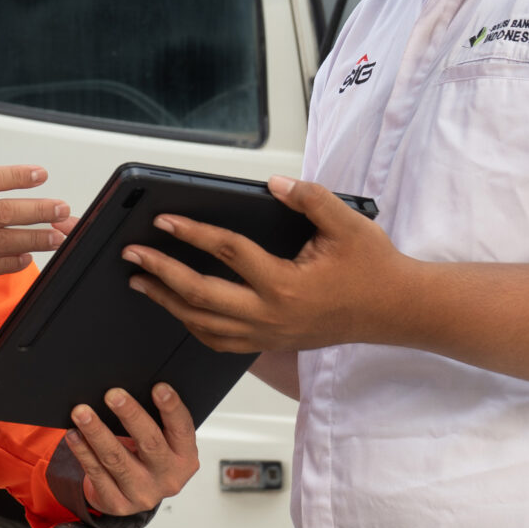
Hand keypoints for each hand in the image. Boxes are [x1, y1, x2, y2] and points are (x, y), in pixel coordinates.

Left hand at [66, 383, 199, 515]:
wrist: (132, 494)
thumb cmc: (148, 458)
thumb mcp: (162, 442)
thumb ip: (156, 420)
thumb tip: (129, 390)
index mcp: (185, 458)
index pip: (182, 429)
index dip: (172, 408)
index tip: (159, 387)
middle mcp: (168, 478)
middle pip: (150, 443)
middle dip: (130, 415)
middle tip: (113, 395)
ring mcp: (143, 493)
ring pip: (116, 459)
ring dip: (97, 432)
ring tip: (82, 412)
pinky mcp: (118, 503)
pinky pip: (96, 473)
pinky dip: (83, 451)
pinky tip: (74, 435)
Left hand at [122, 176, 411, 354]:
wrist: (395, 310)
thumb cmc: (373, 267)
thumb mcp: (348, 223)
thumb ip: (309, 198)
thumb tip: (273, 184)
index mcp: (286, 284)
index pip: (227, 253)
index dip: (192, 233)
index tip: (163, 220)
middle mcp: (271, 315)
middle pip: (201, 295)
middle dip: (160, 273)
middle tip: (133, 256)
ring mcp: (269, 334)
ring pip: (204, 324)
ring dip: (168, 302)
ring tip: (140, 282)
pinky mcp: (272, 343)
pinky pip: (221, 341)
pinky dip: (192, 324)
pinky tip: (177, 309)